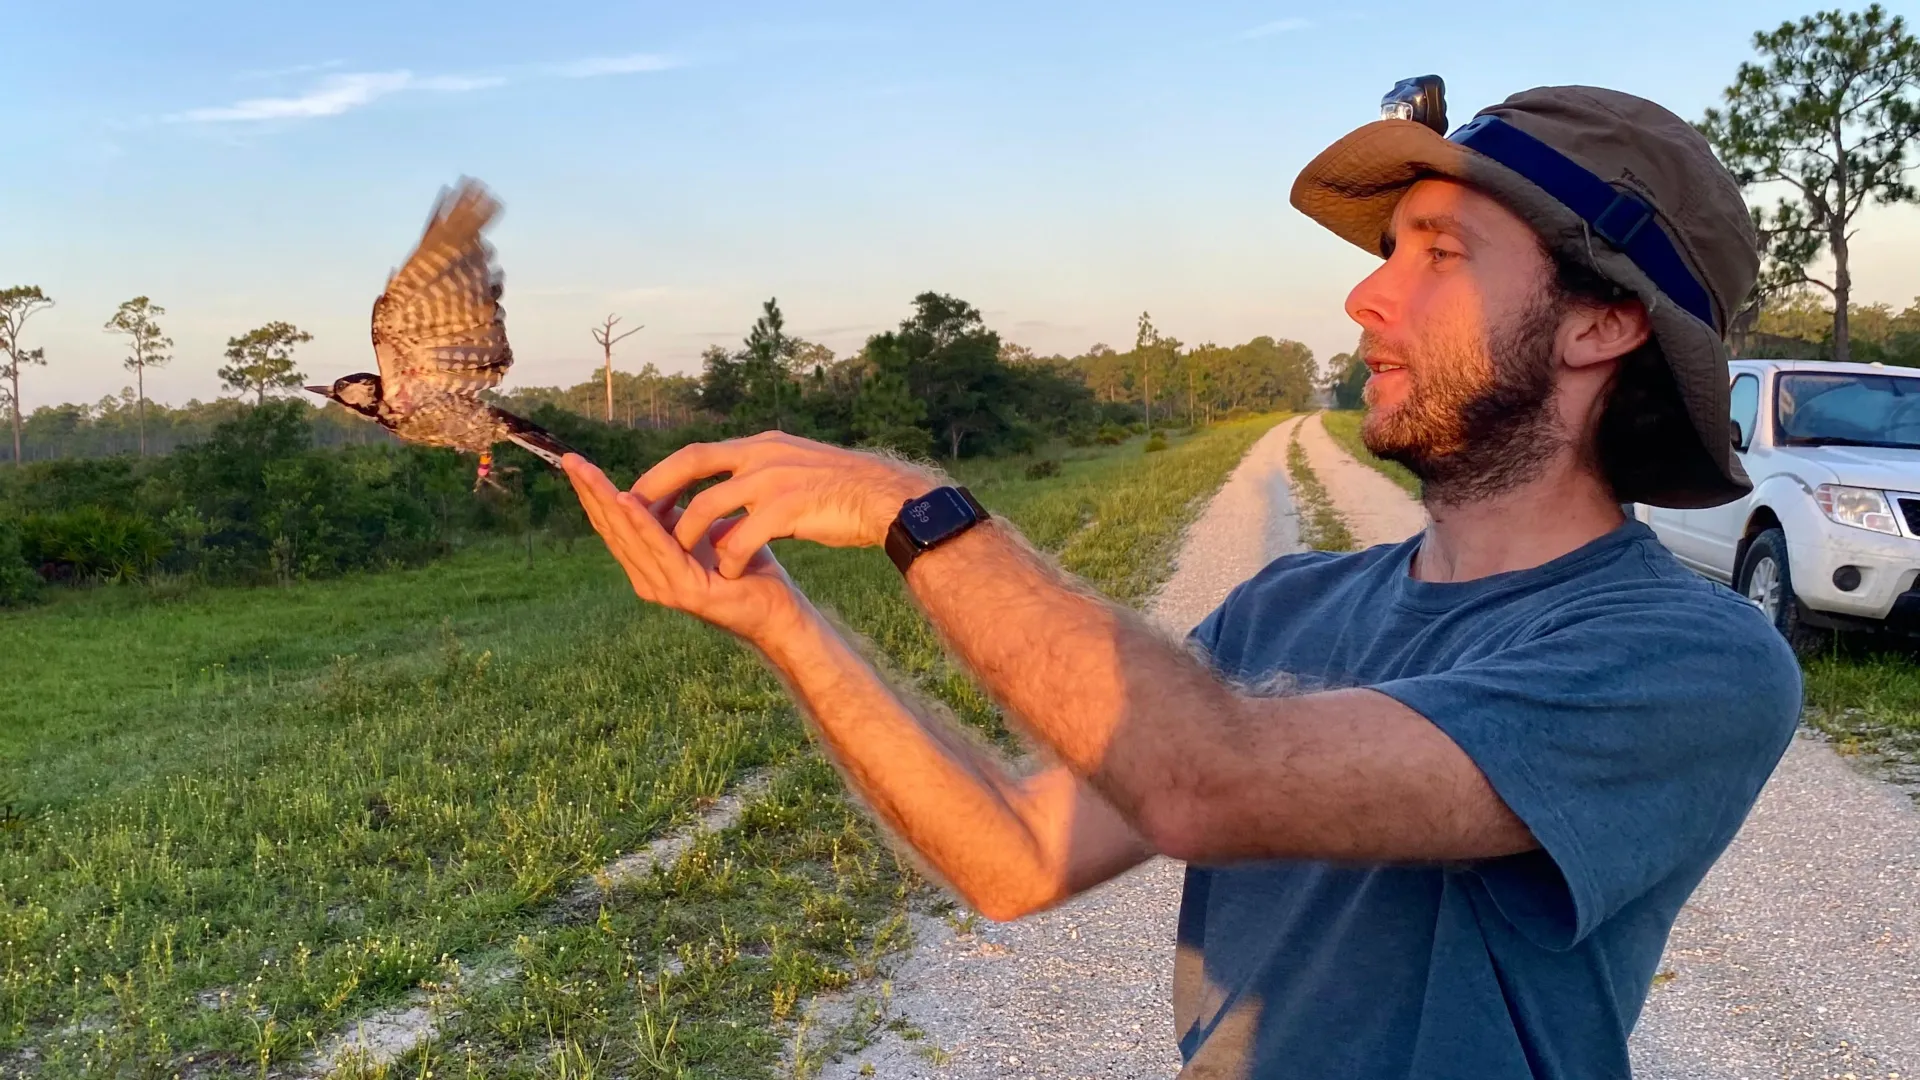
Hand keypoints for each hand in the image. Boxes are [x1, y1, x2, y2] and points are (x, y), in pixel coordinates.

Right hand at [563, 454, 804, 641]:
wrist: (779, 608)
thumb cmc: (746, 568)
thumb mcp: (704, 532)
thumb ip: (679, 517)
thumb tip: (663, 486)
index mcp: (650, 563)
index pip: (614, 523)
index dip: (594, 493)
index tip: (576, 461)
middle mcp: (648, 577)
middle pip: (612, 527)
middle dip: (590, 492)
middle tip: (569, 460)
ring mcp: (663, 586)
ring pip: (628, 534)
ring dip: (605, 500)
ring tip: (586, 472)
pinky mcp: (684, 589)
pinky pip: (659, 548)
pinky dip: (641, 522)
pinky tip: (626, 498)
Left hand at [633, 431, 940, 578]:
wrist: (886, 499)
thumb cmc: (843, 492)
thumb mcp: (794, 470)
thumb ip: (760, 476)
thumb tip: (731, 493)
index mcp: (760, 446)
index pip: (697, 453)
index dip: (664, 473)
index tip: (640, 494)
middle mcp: (761, 455)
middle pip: (691, 465)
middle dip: (657, 491)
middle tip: (631, 516)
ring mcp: (773, 479)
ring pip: (708, 505)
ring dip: (688, 533)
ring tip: (681, 557)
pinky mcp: (789, 507)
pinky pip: (742, 536)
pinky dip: (729, 556)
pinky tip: (727, 573)